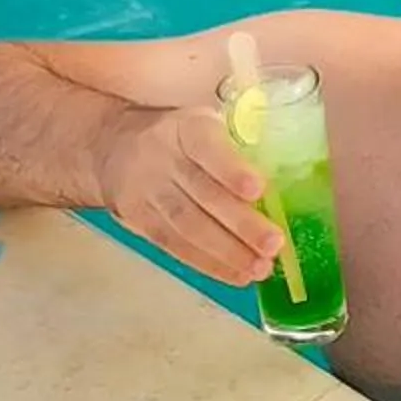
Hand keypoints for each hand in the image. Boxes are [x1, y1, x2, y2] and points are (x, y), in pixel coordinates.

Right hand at [92, 104, 283, 285]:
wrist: (112, 147)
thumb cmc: (179, 139)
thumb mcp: (203, 124)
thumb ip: (236, 147)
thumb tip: (287, 183)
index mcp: (186, 128)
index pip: (208, 148)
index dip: (232, 171)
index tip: (258, 190)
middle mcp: (163, 159)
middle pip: (203, 195)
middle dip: (241, 224)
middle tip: (273, 245)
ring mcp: (148, 192)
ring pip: (188, 226)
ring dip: (227, 252)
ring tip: (259, 268)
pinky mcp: (139, 220)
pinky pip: (175, 246)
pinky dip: (207, 264)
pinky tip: (235, 275)